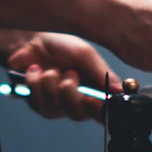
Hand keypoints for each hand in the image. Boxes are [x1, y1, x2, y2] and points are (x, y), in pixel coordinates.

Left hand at [6, 32, 120, 122]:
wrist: (31, 37)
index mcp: (93, 89)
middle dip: (70, 92)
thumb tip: (121, 90)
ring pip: (54, 107)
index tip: (91, 100)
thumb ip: (103, 73)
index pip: (102, 112)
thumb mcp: (85, 54)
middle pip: (77, 114)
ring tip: (51, 67)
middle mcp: (76, 100)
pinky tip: (35, 70)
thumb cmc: (61, 44)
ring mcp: (55, 104)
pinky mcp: (36, 103)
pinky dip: (36, 82)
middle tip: (69, 73)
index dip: (98, 111)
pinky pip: (37, 103)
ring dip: (51, 82)